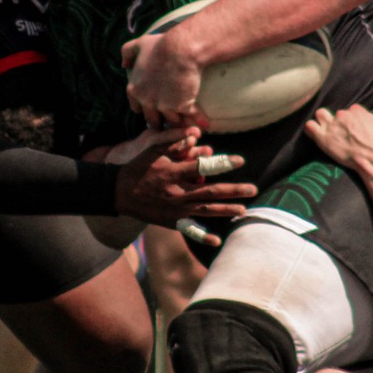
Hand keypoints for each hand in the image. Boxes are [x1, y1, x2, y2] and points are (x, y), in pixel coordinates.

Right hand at [113, 126, 254, 224]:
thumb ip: (175, 140)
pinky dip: (202, 236)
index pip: (203, 167)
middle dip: (233, 191)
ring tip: (243, 209)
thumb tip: (196, 133)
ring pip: (205, 210)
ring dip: (225, 210)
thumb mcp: (154, 149)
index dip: (223, 163)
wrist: (119, 192)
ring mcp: (174, 210)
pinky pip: (189, 229)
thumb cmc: (140, 167)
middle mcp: (176, 192)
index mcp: (173, 172)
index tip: (240, 161)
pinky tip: (217, 240)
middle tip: (253, 189)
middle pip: (210, 192)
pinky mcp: (171, 221)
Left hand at [123, 28, 206, 129]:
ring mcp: (164, 106)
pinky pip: (190, 117)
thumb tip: (124, 64)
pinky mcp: (182, 106)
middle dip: (161, 120)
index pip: (137, 108)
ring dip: (180, 122)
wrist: (181, 49)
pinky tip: (205, 124)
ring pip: (171, 122)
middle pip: (153, 120)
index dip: (146, 108)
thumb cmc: (161, 45)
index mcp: (135, 89)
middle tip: (170, 119)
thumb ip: (127, 52)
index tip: (154, 107)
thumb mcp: (139, 44)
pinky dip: (199, 121)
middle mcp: (147, 101)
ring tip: (188, 125)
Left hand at [303, 100, 372, 168]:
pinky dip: (310, 128)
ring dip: (322, 120)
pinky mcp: (323, 137)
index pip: (352, 110)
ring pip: (321, 115)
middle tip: (344, 134)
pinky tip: (313, 132)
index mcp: (357, 111)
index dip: (354, 120)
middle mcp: (343, 115)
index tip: (356, 129)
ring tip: (327, 130)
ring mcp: (332, 125)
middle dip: (339, 122)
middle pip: (337, 114)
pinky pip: (310, 126)